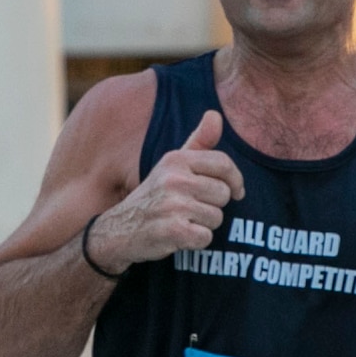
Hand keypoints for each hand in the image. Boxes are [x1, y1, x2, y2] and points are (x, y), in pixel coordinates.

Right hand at [87, 111, 245, 272]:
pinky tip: (179, 236)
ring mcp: (172, 205)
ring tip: (182, 220)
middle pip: (223, 194)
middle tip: (191, 209)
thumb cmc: (155, 196)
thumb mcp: (173, 166)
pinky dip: (196, 241)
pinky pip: (205, 237)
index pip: (223, 164)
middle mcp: (173, 179)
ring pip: (216, 218)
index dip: (236, 180)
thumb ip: (198, 142)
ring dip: (204, 225)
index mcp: (176, 159)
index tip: (236, 192)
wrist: (119, 230)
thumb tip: (215, 115)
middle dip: (213, 206)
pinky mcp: (172, 230)